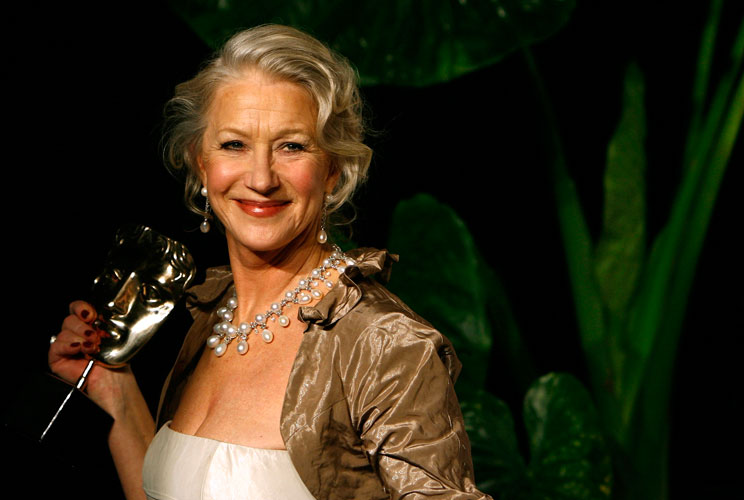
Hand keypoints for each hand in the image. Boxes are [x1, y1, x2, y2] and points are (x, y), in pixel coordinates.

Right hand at [48, 301, 129, 415]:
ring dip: (79, 337)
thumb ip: (102, 322)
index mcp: (90, 326)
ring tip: (92, 348)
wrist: (114, 383)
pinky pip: (55, 346)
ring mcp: (67, 347)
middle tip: (96, 337)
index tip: (92, 314)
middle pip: (70, 318)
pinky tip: (78, 349)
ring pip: (63, 331)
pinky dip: (67, 345)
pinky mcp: (57, 359)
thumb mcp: (113, 337)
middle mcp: (77, 335)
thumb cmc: (117, 363)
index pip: (78, 309)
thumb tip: (97, 310)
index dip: (82, 308)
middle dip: (84, 326)